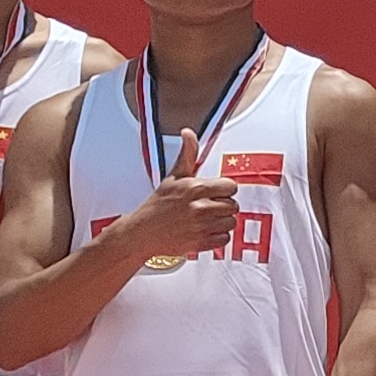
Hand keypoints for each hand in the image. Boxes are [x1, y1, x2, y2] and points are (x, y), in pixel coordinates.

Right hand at [112, 130, 241, 265]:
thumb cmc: (159, 204)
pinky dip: (218, 237)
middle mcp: (200, 206)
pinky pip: (225, 239)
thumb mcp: (174, 176)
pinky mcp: (201, 243)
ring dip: (222, 222)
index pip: (231, 186)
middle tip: (208, 207)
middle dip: (223, 206)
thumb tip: (188, 132)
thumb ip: (187, 154)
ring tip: (206, 220)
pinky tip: (205, 231)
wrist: (142, 232)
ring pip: (231, 222)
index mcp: (196, 188)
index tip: (215, 193)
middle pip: (233, 205)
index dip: (224, 190)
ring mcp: (201, 226)